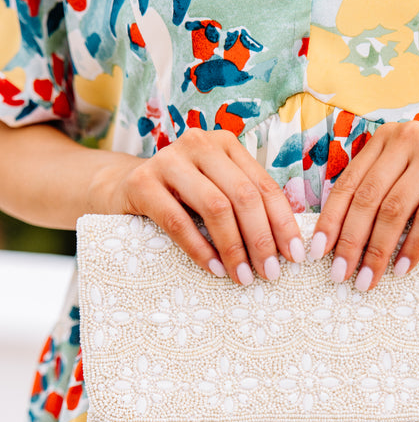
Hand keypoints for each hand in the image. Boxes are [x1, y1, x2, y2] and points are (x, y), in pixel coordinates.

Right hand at [89, 129, 304, 284]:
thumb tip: (288, 246)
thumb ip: (246, 205)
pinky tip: (215, 269)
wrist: (121, 188)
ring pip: (215, 207)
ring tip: (243, 276)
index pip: (264, 186)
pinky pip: (178, 221)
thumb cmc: (180, 197)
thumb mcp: (216, 192)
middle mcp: (199, 145)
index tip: (295, 256)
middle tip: (270, 273)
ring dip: (234, 248)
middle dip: (262, 239)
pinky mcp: (142, 182)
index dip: (283, 223)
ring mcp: (168, 160)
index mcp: (225, 145)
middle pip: (243, 196)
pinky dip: (200, 250)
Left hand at [309, 121, 418, 289]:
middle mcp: (407, 137)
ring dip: (378, 250)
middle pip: (368, 197)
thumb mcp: (402, 192)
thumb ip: (373, 202)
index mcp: (384, 140)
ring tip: (368, 280)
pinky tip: (401, 269)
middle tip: (340, 275)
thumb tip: (329, 245)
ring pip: (395, 208)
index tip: (317, 254)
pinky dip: (412, 247)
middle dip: (351, 241)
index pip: (348, 184)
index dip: (330, 220)